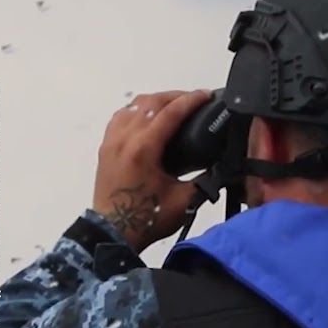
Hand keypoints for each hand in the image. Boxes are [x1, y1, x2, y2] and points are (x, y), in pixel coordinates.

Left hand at [93, 90, 211, 252]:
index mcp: (143, 148)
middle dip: (175, 96)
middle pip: (151, 102)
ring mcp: (111, 141)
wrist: (113, 233)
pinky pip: (120, 117)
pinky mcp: (105, 148)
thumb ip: (205, 179)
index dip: (191, 100)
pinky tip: (148, 118)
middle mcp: (124, 138)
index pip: (170, 112)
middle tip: (194, 100)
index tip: (206, 95)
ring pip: (133, 105)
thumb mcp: (184, 200)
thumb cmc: (146, 219)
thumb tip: (221, 165)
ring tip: (173, 106)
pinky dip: (136, 111)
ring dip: (154, 101)